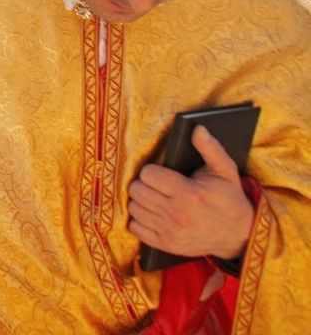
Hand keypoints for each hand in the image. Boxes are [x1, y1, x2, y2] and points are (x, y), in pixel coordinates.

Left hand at [128, 126, 254, 261]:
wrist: (239, 236)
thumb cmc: (229, 199)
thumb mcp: (226, 171)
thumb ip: (210, 148)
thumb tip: (197, 128)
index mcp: (188, 193)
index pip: (148, 175)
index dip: (152, 171)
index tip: (161, 173)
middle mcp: (177, 214)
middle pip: (137, 190)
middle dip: (144, 184)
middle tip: (156, 185)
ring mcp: (170, 232)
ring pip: (134, 208)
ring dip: (141, 201)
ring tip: (155, 198)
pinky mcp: (166, 245)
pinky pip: (136, 228)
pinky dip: (140, 220)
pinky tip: (153, 214)